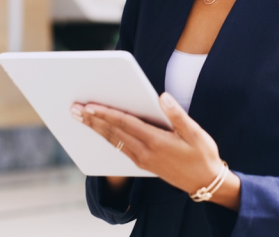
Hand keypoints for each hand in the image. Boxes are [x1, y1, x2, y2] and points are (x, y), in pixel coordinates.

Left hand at [70, 93, 240, 209]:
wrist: (205, 182)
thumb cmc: (203, 154)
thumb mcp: (195, 133)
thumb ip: (177, 115)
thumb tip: (162, 97)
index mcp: (156, 141)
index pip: (125, 124)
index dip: (106, 113)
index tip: (89, 105)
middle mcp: (145, 152)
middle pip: (113, 133)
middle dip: (92, 120)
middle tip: (74, 109)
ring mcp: (142, 160)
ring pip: (113, 141)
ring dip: (96, 129)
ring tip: (81, 118)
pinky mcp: (143, 164)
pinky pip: (120, 148)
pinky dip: (107, 138)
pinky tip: (100, 132)